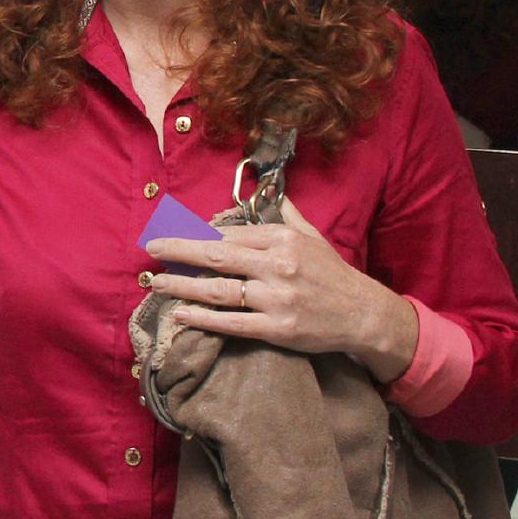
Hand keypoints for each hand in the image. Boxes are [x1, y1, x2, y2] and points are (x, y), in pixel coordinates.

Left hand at [146, 196, 418, 381]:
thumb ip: (285, 214)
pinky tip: (180, 314)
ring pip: (217, 290)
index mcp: (282, 239)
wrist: (365, 314)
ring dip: (181, 285)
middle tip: (151, 248)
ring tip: (156, 282)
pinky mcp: (278, 328)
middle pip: (215, 256)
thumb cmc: (333, 274)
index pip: (227, 233)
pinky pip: (232, 323)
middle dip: (178, 251)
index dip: (194, 233)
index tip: (171, 232)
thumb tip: (265, 190)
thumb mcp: (312, 236)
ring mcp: (277, 298)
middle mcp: (278, 265)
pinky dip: (203, 318)